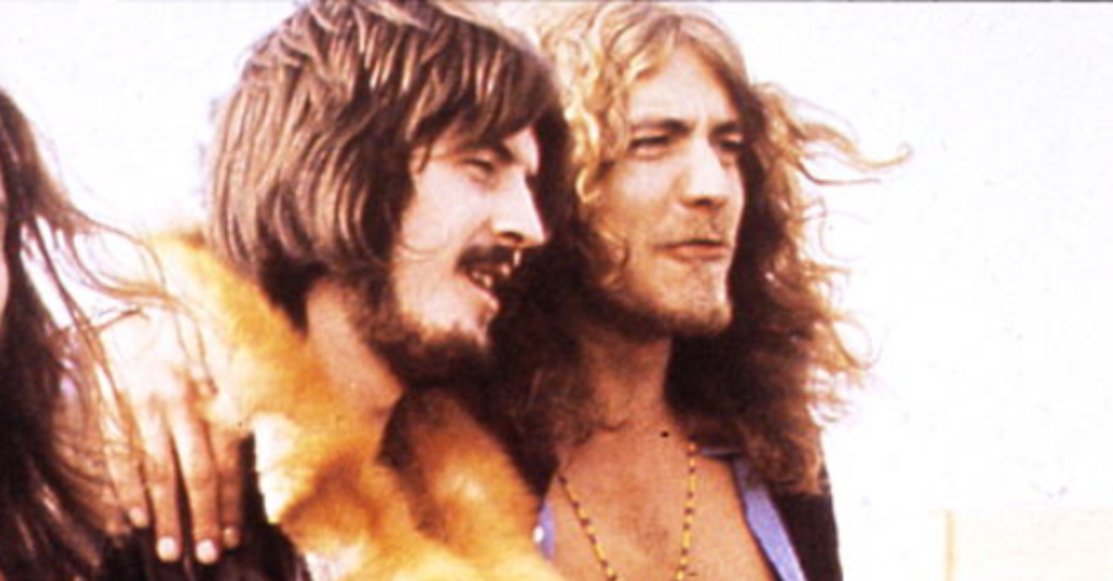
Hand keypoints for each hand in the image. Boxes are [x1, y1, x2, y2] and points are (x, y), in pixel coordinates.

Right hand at [99, 307, 244, 564]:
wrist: (138, 303)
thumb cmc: (192, 338)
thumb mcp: (225, 362)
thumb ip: (243, 405)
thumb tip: (268, 447)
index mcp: (216, 394)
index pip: (228, 459)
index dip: (231, 501)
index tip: (233, 536)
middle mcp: (183, 402)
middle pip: (197, 472)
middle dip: (204, 517)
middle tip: (207, 553)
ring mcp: (144, 406)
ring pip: (158, 471)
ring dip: (167, 515)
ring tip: (172, 549)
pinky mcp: (112, 406)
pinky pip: (119, 456)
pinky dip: (126, 490)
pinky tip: (135, 519)